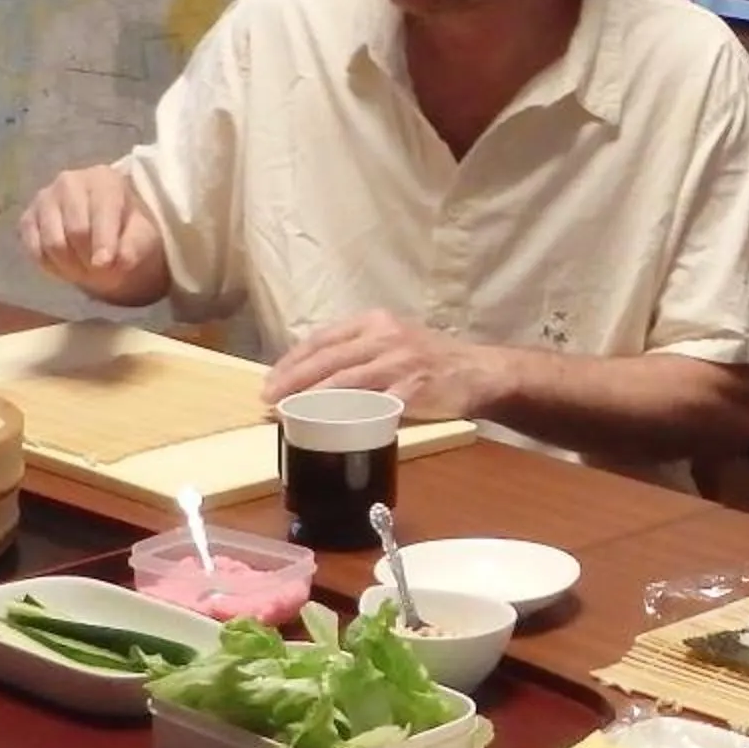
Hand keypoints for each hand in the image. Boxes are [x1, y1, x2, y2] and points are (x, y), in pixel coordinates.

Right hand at [19, 164, 163, 300]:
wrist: (104, 230)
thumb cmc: (127, 231)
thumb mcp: (142, 238)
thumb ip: (134, 247)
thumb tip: (120, 261)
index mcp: (103, 180)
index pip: (101, 212)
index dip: (103, 241)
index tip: (105, 264)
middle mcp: (69, 182)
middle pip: (76, 230)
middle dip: (89, 259)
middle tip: (100, 273)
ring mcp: (44, 198)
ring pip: (52, 243)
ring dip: (69, 266)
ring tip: (85, 271)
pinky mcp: (28, 218)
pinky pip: (34, 250)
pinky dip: (51, 265)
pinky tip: (65, 266)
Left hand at [264, 310, 511, 415]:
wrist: (480, 371)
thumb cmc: (433, 360)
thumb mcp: (395, 340)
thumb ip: (359, 350)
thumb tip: (312, 375)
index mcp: (376, 321)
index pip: (322, 338)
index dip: (292, 360)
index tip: (271, 380)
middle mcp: (386, 337)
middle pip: (327, 358)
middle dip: (292, 380)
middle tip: (268, 399)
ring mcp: (400, 363)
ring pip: (345, 381)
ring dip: (312, 399)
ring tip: (288, 413)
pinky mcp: (413, 390)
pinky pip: (374, 405)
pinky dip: (348, 416)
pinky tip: (330, 426)